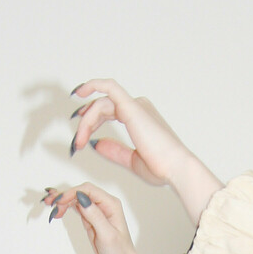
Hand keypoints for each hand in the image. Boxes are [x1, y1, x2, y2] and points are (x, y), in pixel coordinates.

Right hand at [41, 182, 135, 253]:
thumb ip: (95, 216)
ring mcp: (96, 210)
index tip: (59, 202)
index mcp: (110, 204)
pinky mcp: (90, 218)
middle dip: (64, 196)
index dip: (72, 193)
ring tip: (49, 205)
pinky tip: (57, 210)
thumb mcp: (107, 235)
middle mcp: (103, 204)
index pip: (88, 190)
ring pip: (76, 199)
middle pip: (80, 192)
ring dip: (62, 201)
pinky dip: (65, 207)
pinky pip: (76, 208)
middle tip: (49, 203)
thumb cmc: (119, 252)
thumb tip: (82, 199)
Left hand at [67, 78, 187, 186]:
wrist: (175, 168)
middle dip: (86, 122)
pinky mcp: (132, 106)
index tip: (80, 135)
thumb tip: (96, 143)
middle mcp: (138, 108)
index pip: (109, 111)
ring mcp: (135, 105)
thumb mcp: (131, 160)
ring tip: (79, 141)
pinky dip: (93, 85)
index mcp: (139, 118)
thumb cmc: (162, 167)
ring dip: (86, 122)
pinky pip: (109, 88)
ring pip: (101, 103)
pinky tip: (80, 92)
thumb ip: (114, 150)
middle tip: (77, 142)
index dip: (91, 120)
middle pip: (103, 106)